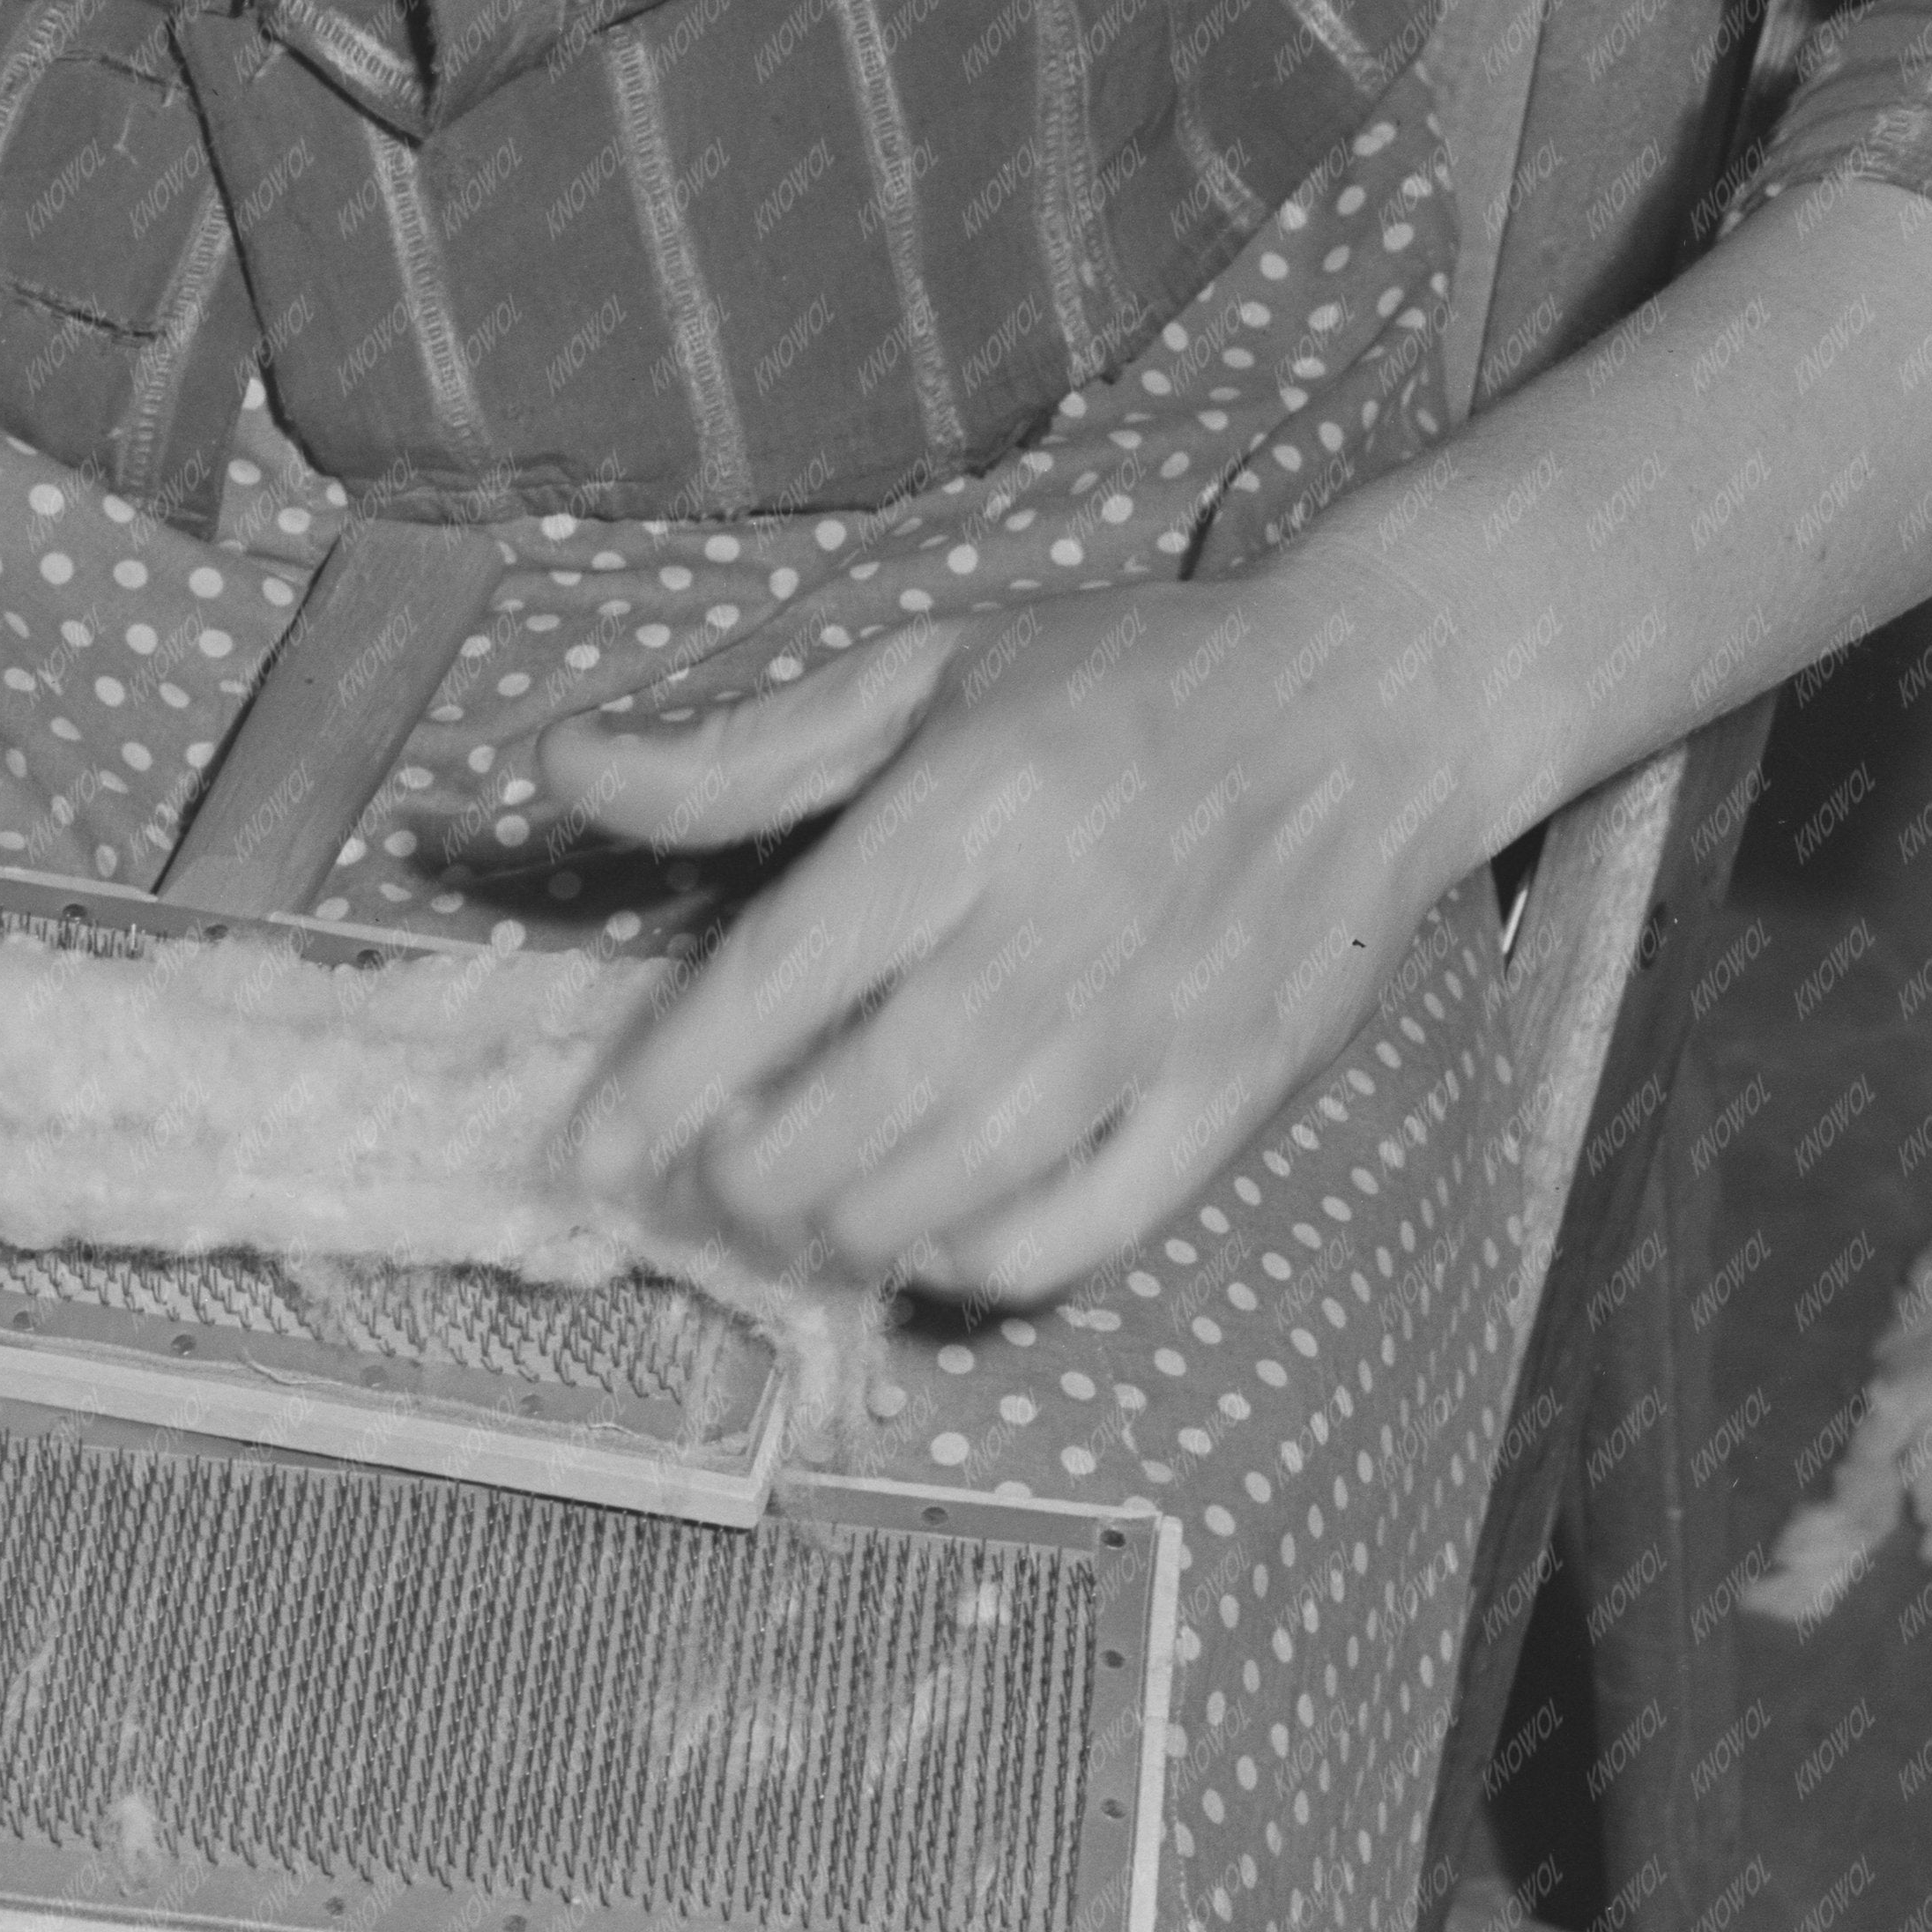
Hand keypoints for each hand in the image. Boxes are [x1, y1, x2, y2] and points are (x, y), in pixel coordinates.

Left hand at [542, 561, 1482, 1305]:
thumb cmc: (1125, 679)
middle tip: (701, 1170)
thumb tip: (562, 768)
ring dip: (837, 1224)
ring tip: (791, 1198)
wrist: (1369, 703)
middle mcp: (1058, 929)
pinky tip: (927, 1225)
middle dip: (740, 1174)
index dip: (669, 1080)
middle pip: (854, 1116)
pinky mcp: (1231, 1097)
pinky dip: (977, 1260)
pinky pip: (1079, 1235)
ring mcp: (1154, 1028)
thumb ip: (738, 748)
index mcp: (970, 808)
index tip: (589, 1148)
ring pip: (950, 1193)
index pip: (785, 976)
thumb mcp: (924, 670)